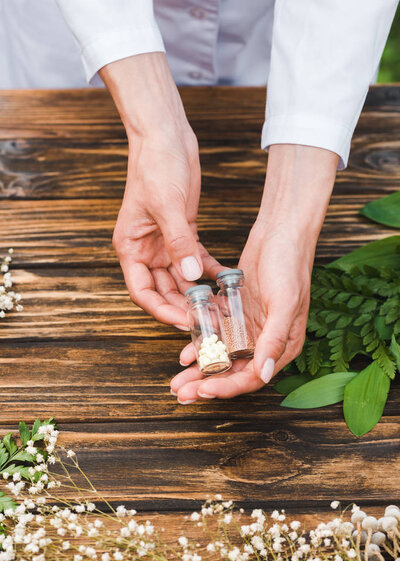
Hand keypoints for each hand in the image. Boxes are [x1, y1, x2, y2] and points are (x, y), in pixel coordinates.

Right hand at [100, 53, 220, 328]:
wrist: (166, 136)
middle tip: (209, 319)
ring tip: (221, 306)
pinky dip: (209, 271)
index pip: (143, 291)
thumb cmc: (155, 165)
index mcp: (131, 247)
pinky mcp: (182, 232)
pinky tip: (227, 280)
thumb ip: (178, 242)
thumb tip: (190, 276)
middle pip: (164, 290)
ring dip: (199, 293)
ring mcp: (165, 242)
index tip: (184, 322)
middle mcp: (146, 250)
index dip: (162, 311)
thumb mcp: (167, 205)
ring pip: (181, 279)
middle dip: (185, 306)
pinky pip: (196, 260)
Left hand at [170, 144, 338, 402]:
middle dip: (207, 384)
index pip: (252, 377)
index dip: (226, 387)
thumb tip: (261, 374)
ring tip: (178, 379)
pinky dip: (202, 341)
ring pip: (222, 354)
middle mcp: (266, 339)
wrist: (281, 229)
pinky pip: (216, 332)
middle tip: (181, 394)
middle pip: (234, 371)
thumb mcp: (284, 303)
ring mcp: (251, 325)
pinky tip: (185, 349)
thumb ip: (273, 340)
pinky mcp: (238, 310)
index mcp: (283, 344)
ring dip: (201, 367)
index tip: (202, 392)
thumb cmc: (290, 265)